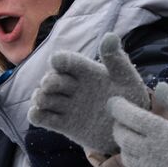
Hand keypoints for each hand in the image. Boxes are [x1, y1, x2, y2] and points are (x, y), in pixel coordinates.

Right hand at [28, 33, 148, 154]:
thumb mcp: (127, 80)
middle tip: (61, 90)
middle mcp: (73, 87)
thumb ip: (116, 60)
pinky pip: (41, 118)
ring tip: (48, 102)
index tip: (59, 63)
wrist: (131, 130)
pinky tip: (39, 114)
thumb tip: (109, 36)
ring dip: (40, 98)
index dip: (59, 61)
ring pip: (42, 97)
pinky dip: (35, 115)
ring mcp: (67, 106)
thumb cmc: (131, 100)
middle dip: (50, 82)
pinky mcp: (63, 125)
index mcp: (86, 71)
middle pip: (49, 79)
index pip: (64, 60)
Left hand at [109, 83, 167, 166]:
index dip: (118, 107)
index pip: (128, 115)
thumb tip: (158, 87)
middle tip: (127, 121)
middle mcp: (149, 152)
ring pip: (125, 154)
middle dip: (120, 125)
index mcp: (161, 131)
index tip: (115, 103)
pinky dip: (134, 165)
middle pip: (121, 135)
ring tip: (139, 140)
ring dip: (127, 145)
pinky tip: (145, 160)